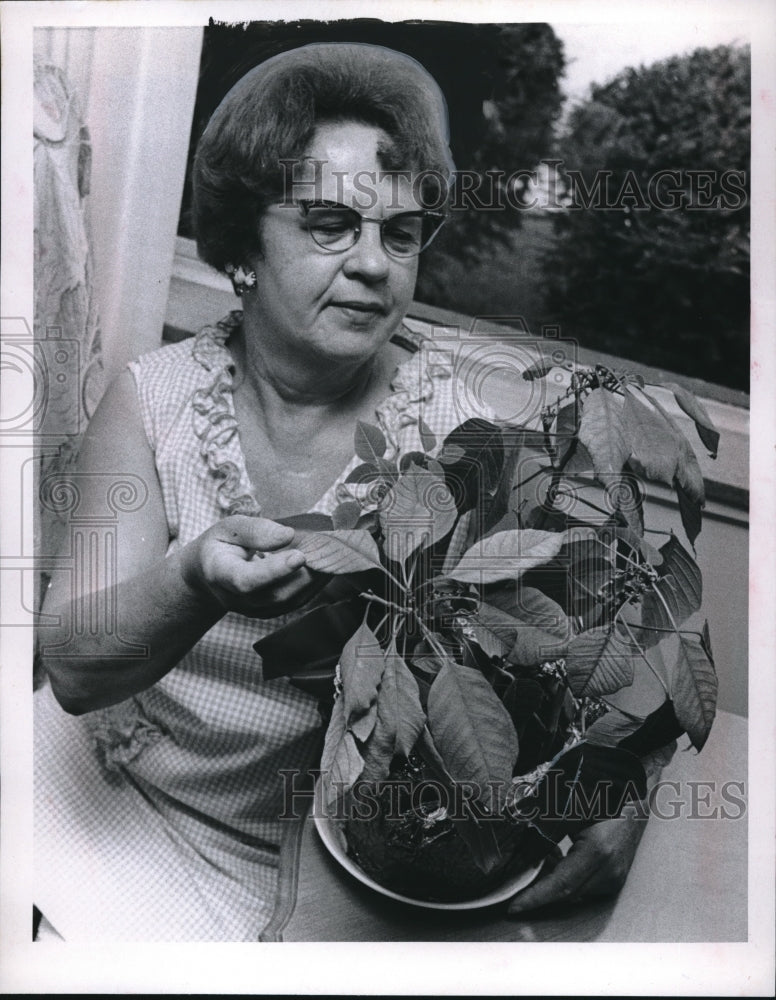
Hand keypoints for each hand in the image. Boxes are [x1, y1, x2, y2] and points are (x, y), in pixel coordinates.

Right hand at [181, 514, 322, 617]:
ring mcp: (255, 610)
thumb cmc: (221, 545)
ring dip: (316, 578)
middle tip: (327, 548)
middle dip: (306, 573)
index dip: (274, 571)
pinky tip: (326, 565)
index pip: (246, 580)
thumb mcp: (228, 528)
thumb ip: (256, 531)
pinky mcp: (271, 612)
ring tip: (331, 554)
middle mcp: (238, 600)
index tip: (299, 556)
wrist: (211, 574)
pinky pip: (297, 601)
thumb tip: (288, 535)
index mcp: (221, 575)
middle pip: (276, 594)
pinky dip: (315, 584)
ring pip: (292, 600)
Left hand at [507, 814, 646, 915]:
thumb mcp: (569, 811)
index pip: (561, 885)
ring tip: (537, 859)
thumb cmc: (601, 802)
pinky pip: (583, 887)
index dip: (535, 897)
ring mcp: (614, 878)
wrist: (634, 806)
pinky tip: (555, 858)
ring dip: (551, 882)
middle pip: (565, 893)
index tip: (514, 906)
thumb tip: (516, 846)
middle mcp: (609, 871)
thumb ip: (544, 831)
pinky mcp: (614, 880)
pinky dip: (565, 878)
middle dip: (538, 891)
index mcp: (598, 851)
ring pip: (573, 892)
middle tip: (514, 884)